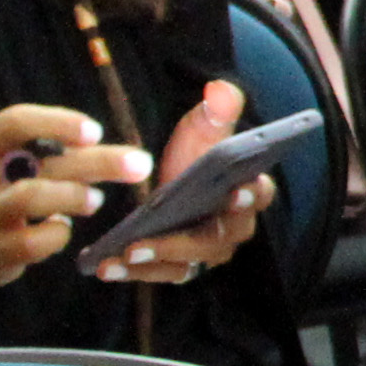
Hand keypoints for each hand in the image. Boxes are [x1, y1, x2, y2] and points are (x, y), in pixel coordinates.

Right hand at [0, 102, 145, 300]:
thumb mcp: (0, 164)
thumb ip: (41, 152)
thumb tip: (105, 146)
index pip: (17, 122)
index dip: (59, 122)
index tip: (95, 131)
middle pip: (42, 162)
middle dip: (97, 161)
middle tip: (139, 164)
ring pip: (33, 197)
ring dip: (76, 196)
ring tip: (95, 199)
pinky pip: (36, 241)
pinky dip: (59, 233)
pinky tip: (63, 229)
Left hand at [104, 80, 273, 287]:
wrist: (169, 180)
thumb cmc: (193, 156)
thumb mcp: (201, 130)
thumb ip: (216, 112)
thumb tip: (222, 92)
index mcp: (248, 191)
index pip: (259, 194)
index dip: (250, 196)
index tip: (235, 192)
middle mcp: (233, 228)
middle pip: (218, 241)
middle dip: (184, 243)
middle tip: (148, 240)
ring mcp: (207, 251)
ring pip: (188, 263)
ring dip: (155, 262)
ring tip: (123, 254)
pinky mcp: (181, 264)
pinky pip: (163, 273)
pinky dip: (137, 272)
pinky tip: (106, 266)